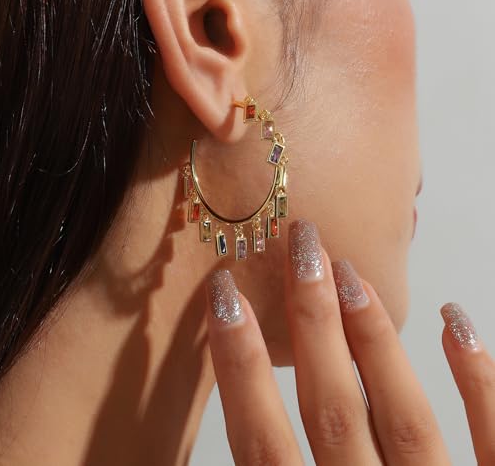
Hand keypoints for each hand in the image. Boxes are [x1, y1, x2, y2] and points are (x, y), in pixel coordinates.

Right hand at [204, 219, 493, 464]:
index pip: (260, 441)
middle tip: (302, 249)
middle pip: (332, 407)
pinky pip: (492, 440)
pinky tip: (457, 322)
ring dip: (372, 337)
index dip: (238, 365)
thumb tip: (222, 431)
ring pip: (402, 413)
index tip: (224, 296)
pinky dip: (477, 379)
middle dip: (311, 321)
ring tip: (351, 272)